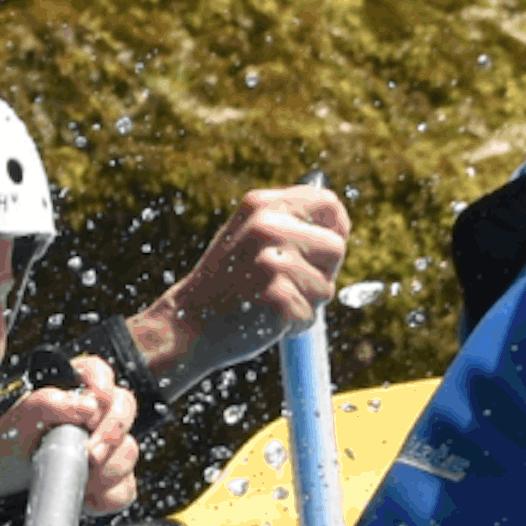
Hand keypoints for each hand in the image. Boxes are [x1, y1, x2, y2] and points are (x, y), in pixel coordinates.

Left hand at [0, 359, 139, 518]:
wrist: (5, 497)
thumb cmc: (9, 456)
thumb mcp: (16, 424)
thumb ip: (46, 403)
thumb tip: (86, 405)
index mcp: (71, 395)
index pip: (98, 372)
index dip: (102, 381)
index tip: (97, 399)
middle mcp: (94, 419)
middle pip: (125, 406)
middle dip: (111, 432)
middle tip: (88, 451)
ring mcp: (107, 449)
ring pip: (129, 449)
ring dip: (106, 467)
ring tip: (79, 476)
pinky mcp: (113, 481)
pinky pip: (126, 487)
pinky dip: (107, 495)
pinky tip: (86, 495)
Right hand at [125, 183, 351, 380]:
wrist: (188, 322)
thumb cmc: (225, 281)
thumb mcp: (247, 234)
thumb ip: (286, 222)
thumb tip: (336, 225)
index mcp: (262, 205)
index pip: (326, 202)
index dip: (337, 226)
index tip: (329, 243)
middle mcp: (267, 227)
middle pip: (336, 247)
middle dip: (324, 271)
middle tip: (288, 282)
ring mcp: (271, 262)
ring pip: (326, 286)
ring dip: (307, 301)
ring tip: (270, 301)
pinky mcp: (277, 297)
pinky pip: (310, 314)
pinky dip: (295, 323)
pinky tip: (266, 319)